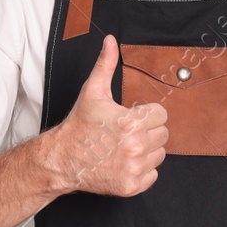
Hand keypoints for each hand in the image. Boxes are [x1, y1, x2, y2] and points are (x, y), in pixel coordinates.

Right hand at [52, 34, 167, 196]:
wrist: (63, 159)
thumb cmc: (80, 126)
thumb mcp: (93, 92)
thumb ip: (106, 65)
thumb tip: (111, 41)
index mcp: (131, 122)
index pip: (162, 115)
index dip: (146, 114)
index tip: (131, 118)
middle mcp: (135, 146)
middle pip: (163, 135)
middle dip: (147, 132)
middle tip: (125, 133)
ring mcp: (134, 168)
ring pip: (160, 155)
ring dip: (146, 151)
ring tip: (124, 148)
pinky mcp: (132, 185)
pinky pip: (153, 175)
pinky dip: (142, 171)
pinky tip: (124, 163)